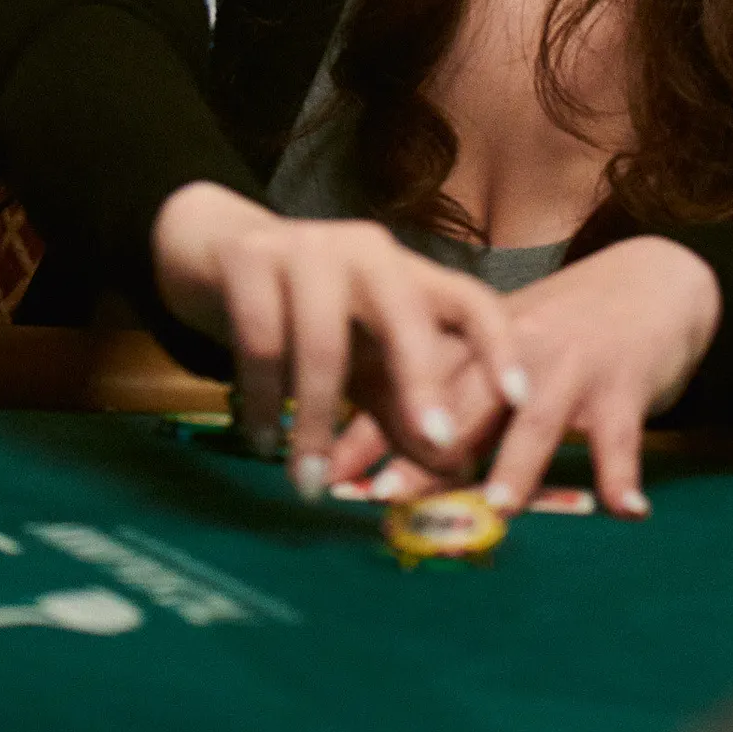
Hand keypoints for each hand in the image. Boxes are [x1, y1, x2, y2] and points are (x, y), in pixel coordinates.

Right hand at [150, 183, 527, 496]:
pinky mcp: (250, 257)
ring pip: (323, 342)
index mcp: (406, 274)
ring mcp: (307, 248)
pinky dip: (262, 399)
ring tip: (309, 483)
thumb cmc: (304, 311)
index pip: (468, 299)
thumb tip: (453, 472)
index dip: (500, 347)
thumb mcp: (360, 360)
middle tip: (433, 443)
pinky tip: (262, 441)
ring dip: (315, 422)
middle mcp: (367, 252)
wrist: (211, 249)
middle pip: (405, 314)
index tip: (521, 400)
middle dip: (421, 382)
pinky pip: (262, 340)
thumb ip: (403, 409)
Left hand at [329, 236, 720, 518]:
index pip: (410, 388)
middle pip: (463, 403)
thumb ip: (446, 398)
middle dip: (422, 450)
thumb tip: (369, 459)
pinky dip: (624, 473)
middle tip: (384, 495)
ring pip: (538, 418)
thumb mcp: (497, 352)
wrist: (649, 283)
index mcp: (475, 344)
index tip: (328, 471)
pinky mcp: (624, 384)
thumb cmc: (560, 330)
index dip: (367, 428)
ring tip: (497, 509)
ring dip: (516, 464)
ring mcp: (571, 366)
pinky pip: (623, 436)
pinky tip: (626, 511)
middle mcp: (515, 351)